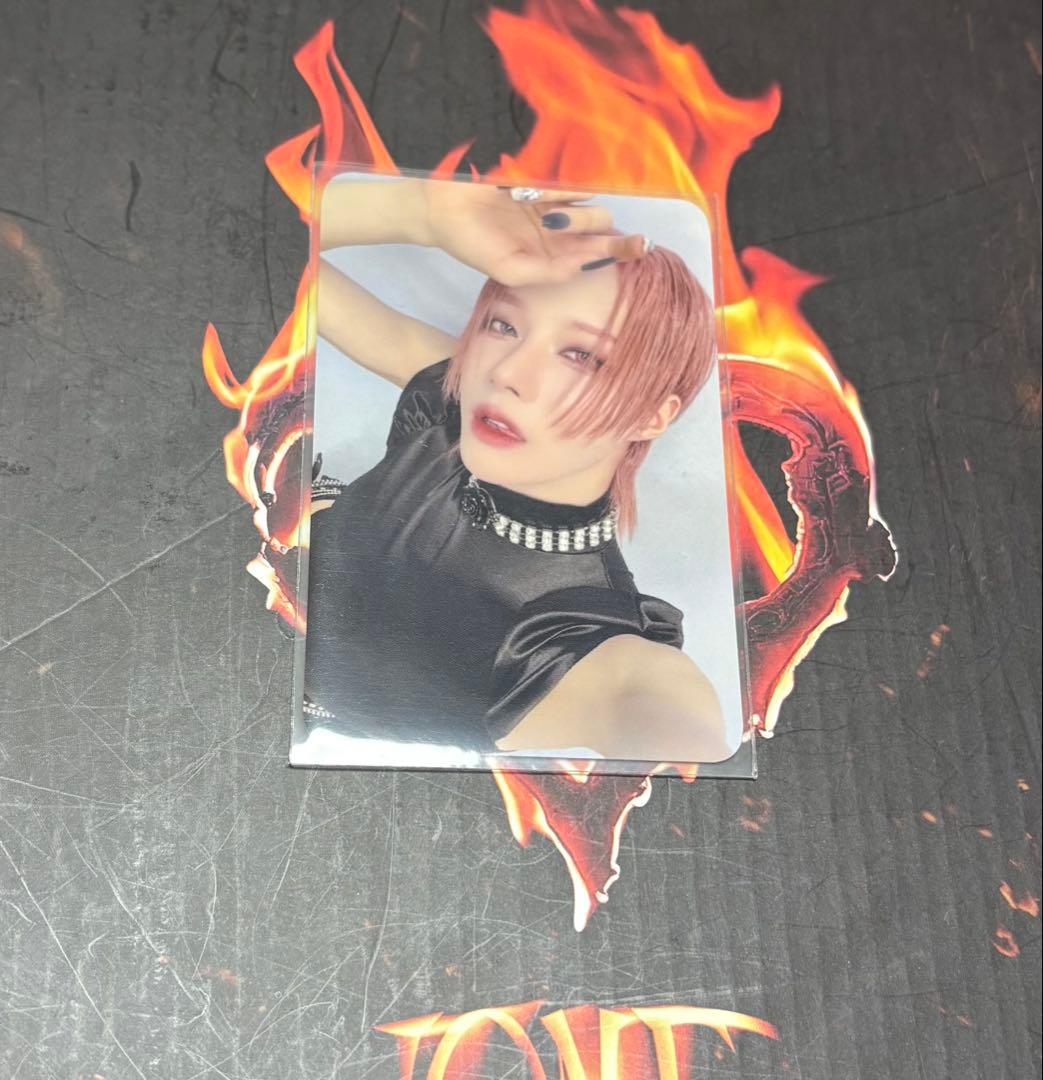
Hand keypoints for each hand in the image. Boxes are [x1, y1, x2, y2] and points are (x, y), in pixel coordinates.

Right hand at [419, 181, 646, 285]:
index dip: (623, 250)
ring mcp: (553, 206)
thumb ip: (547, 274)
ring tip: (539, 215)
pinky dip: (559, 189)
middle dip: (588, 228)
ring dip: (573, 211)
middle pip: (601, 227)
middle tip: (554, 225)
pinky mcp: (543, 182)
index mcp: (554, 259)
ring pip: (590, 205)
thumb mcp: (508, 269)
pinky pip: (570, 183)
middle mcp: (559, 235)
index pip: (598, 256)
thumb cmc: (471, 243)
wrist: (441, 208)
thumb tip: (582, 268)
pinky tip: (527, 196)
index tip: (642, 245)